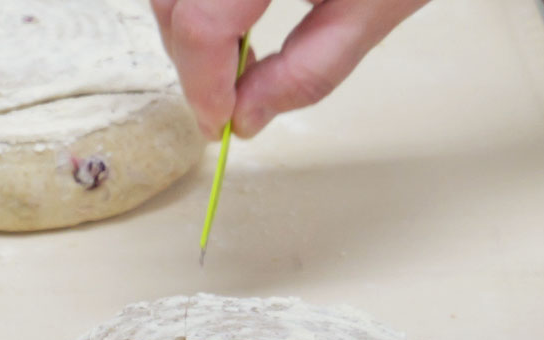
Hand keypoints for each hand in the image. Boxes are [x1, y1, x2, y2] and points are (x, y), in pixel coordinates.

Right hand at [151, 0, 432, 137]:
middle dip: (190, 58)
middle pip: (169, 0)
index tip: (218, 124)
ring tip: (237, 56)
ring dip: (187, 25)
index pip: (201, 22)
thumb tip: (245, 118)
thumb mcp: (374, 7)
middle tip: (227, 100)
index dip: (202, 83)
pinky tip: (235, 17)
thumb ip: (308, 69)